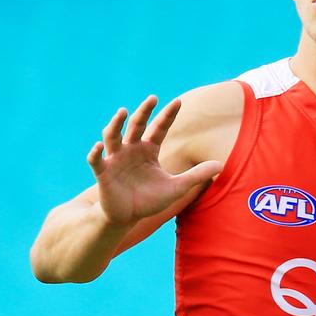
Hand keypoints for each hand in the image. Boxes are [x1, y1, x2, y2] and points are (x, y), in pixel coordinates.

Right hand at [87, 95, 222, 225]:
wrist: (128, 218)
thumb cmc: (150, 200)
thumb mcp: (177, 187)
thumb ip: (196, 175)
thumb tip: (221, 165)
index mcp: (149, 150)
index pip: (160, 128)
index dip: (168, 115)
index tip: (178, 101)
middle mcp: (132, 150)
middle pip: (137, 126)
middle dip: (144, 111)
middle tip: (153, 98)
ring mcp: (116, 160)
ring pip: (113, 136)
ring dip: (116, 124)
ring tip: (123, 111)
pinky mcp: (103, 173)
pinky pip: (96, 161)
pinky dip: (95, 153)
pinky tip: (98, 147)